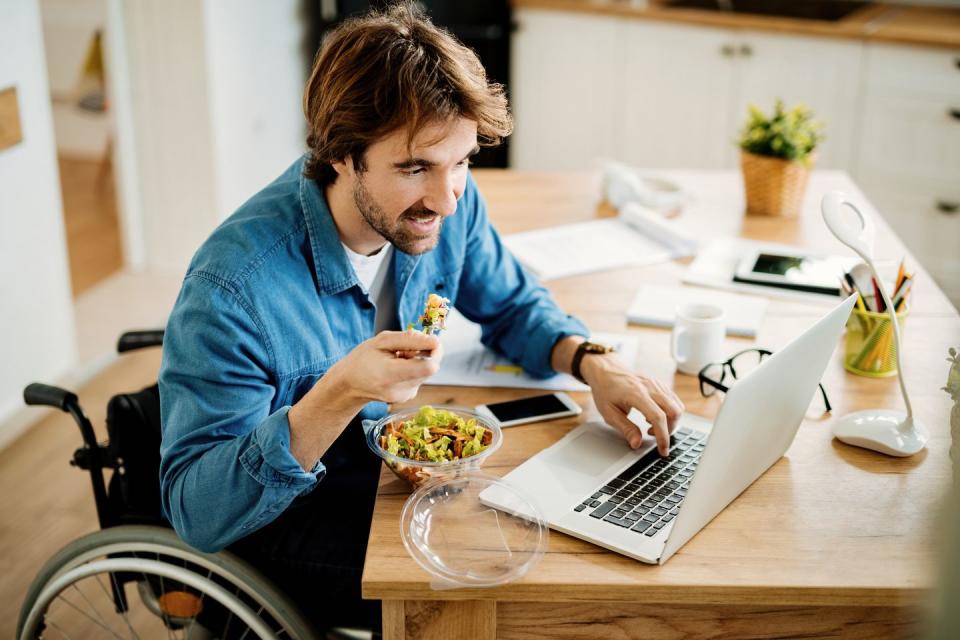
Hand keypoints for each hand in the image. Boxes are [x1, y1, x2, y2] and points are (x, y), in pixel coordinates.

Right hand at [325, 329, 443, 404]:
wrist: (349, 384)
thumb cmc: (362, 360)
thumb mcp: (381, 341)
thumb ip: (410, 340)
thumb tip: (435, 341)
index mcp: (391, 375)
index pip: (429, 367)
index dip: (434, 351)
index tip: (427, 340)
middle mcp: (401, 390)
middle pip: (430, 367)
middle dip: (423, 353)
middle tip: (403, 349)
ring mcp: (405, 396)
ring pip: (426, 371)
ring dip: (417, 360)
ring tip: (397, 358)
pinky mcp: (408, 397)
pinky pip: (420, 377)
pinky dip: (413, 369)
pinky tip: (397, 367)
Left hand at [582, 354, 683, 455]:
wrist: (605, 371)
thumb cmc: (605, 390)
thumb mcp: (609, 413)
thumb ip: (625, 428)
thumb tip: (637, 443)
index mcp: (636, 394)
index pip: (658, 417)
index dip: (663, 436)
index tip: (662, 450)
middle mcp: (650, 387)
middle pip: (674, 411)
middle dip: (669, 430)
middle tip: (653, 436)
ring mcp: (656, 384)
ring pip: (677, 405)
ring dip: (670, 421)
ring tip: (650, 425)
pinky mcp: (659, 384)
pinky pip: (673, 400)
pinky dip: (669, 412)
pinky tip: (653, 415)